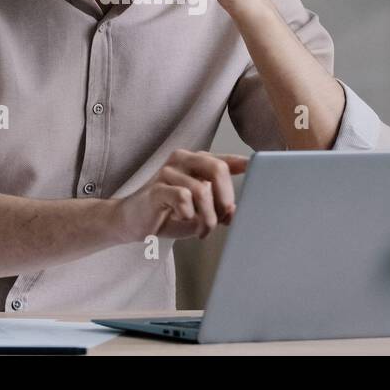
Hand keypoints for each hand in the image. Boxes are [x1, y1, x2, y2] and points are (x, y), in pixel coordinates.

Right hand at [114, 150, 248, 241]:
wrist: (131, 222)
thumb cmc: (166, 214)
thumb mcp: (198, 213)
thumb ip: (218, 210)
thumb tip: (236, 212)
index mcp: (194, 162)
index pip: (223, 160)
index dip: (242, 162)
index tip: (258, 165)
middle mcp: (182, 161)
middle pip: (217, 169)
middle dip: (226, 197)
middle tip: (223, 217)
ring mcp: (168, 172)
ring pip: (202, 190)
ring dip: (207, 216)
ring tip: (202, 229)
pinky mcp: (156, 188)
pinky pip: (183, 198)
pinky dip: (189, 214)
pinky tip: (182, 219)